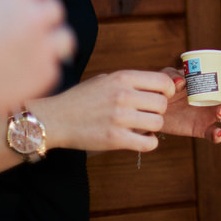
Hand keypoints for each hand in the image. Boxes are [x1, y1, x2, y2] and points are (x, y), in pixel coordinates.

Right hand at [0, 0, 74, 117]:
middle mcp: (35, 14)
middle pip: (54, 8)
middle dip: (41, 16)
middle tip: (23, 27)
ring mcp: (45, 45)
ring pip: (64, 37)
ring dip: (51, 42)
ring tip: (29, 51)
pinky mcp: (47, 74)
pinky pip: (53, 67)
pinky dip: (39, 70)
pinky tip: (20, 75)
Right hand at [29, 70, 174, 152]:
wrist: (53, 119)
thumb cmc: (80, 99)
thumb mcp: (105, 80)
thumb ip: (131, 82)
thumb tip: (161, 85)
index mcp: (123, 78)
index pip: (163, 82)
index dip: (167, 91)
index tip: (162, 96)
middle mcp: (124, 95)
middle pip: (162, 104)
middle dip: (157, 110)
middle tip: (146, 113)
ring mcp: (120, 118)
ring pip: (158, 123)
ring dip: (152, 126)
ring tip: (140, 126)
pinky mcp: (115, 139)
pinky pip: (149, 143)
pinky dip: (149, 143)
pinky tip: (139, 139)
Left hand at [159, 66, 220, 142]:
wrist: (155, 106)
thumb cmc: (167, 85)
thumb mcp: (168, 74)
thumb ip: (173, 76)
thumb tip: (181, 82)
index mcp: (217, 79)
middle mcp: (220, 97)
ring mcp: (214, 114)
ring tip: (219, 113)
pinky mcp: (203, 129)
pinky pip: (216, 135)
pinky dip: (218, 136)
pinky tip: (216, 134)